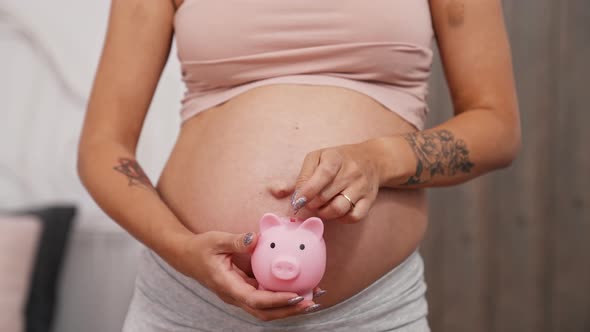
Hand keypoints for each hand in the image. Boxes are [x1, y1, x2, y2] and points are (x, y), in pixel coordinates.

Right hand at [175, 231, 321, 320]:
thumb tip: (255, 238)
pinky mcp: (244, 290)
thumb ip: (235, 241)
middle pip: (265, 313)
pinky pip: (265, 298)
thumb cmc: (201, 248)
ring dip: (288, 306)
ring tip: (311, 297)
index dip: (277, 301)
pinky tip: (298, 287)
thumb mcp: (216, 240)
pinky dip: (282, 297)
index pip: (256, 300)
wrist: (186, 257)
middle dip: (289, 310)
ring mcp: (239, 295)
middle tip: (312, 301)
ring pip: (266, 309)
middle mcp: (235, 296)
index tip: (296, 295)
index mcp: (228, 287)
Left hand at [291, 139, 381, 222]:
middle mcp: (351, 171)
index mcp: (335, 158)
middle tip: (308, 203)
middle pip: (326, 196)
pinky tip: (337, 212)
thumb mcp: (317, 159)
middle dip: (312, 204)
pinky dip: (342, 219)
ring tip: (321, 207)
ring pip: (339, 208)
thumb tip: (277, 192)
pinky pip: (354, 216)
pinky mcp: (369, 200)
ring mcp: (361, 186)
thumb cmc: (338, 160)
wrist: (372, 159)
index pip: (323, 175)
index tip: (298, 201)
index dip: (308, 191)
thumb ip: (299, 176)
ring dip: (325, 213)